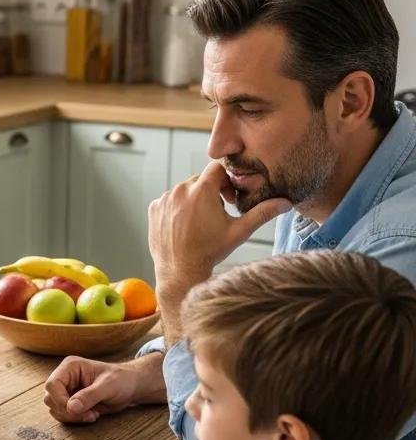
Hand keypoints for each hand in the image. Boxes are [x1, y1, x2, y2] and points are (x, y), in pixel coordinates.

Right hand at [44, 355, 152, 424]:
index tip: (76, 410)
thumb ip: (89, 396)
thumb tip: (71, 408)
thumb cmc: (121, 380)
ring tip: (92, 414)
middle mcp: (65, 378)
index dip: (60, 400)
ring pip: (54, 408)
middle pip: (50, 398)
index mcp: (70, 367)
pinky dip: (74, 419)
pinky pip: (62, 414)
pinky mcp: (70, 402)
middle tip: (88, 414)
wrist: (130, 386)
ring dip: (71, 417)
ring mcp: (66, 390)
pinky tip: (90, 415)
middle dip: (67, 411)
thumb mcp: (108, 387)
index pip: (52, 385)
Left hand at [148, 160, 290, 290]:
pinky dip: (177, 208)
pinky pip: (169, 200)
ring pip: (184, 190)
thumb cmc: (211, 252)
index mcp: (202, 190)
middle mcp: (180, 190)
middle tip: (217, 213)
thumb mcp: (239, 231)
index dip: (227, 180)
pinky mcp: (154, 209)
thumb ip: (262, 213)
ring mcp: (164, 199)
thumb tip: (287, 203)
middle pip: (200, 180)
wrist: (180, 271)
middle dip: (211, 192)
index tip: (229, 198)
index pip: (218, 168)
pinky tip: (184, 226)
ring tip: (200, 222)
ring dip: (193, 200)